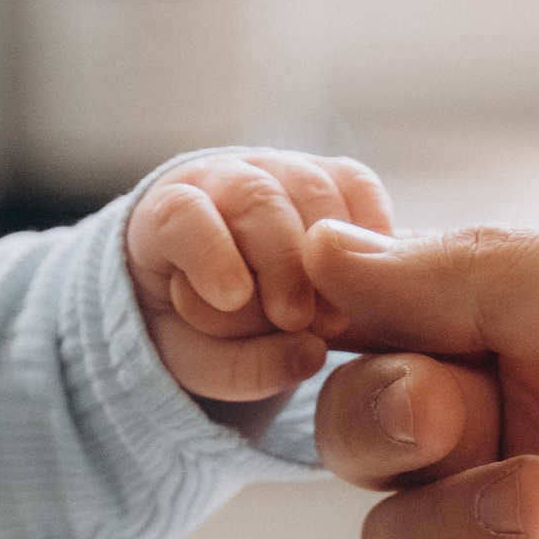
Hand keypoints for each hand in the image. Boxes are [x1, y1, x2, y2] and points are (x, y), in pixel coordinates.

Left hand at [125, 151, 393, 436]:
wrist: (224, 290)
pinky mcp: (330, 177)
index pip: (181, 214)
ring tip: (334, 320)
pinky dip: (370, 226)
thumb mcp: (201, 362)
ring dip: (332, 254)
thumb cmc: (201, 326)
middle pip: (253, 197)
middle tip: (297, 321)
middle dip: (281, 260)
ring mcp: (279, 172)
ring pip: (309, 187)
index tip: (233, 299)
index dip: (210, 251)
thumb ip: (240, 366)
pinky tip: (372, 279)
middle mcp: (223, 181)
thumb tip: (312, 354)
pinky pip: (356, 183)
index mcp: (167, 216)